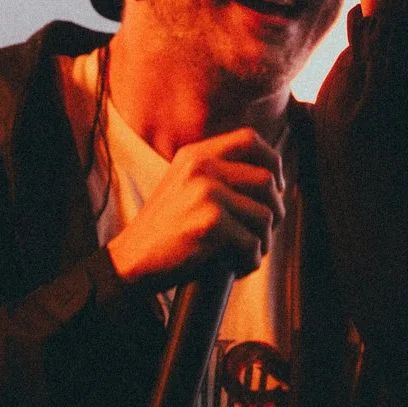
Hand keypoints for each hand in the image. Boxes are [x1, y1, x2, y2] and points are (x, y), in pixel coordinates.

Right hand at [105, 127, 283, 287]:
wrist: (131, 259)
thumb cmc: (164, 229)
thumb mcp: (185, 185)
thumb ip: (218, 174)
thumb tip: (273, 180)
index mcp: (196, 155)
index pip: (249, 139)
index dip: (273, 161)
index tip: (276, 185)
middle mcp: (202, 168)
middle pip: (266, 180)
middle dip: (275, 210)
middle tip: (265, 231)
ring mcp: (206, 194)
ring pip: (265, 216)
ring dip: (263, 241)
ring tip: (247, 253)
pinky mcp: (211, 224)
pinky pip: (252, 243)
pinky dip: (250, 261)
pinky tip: (236, 267)